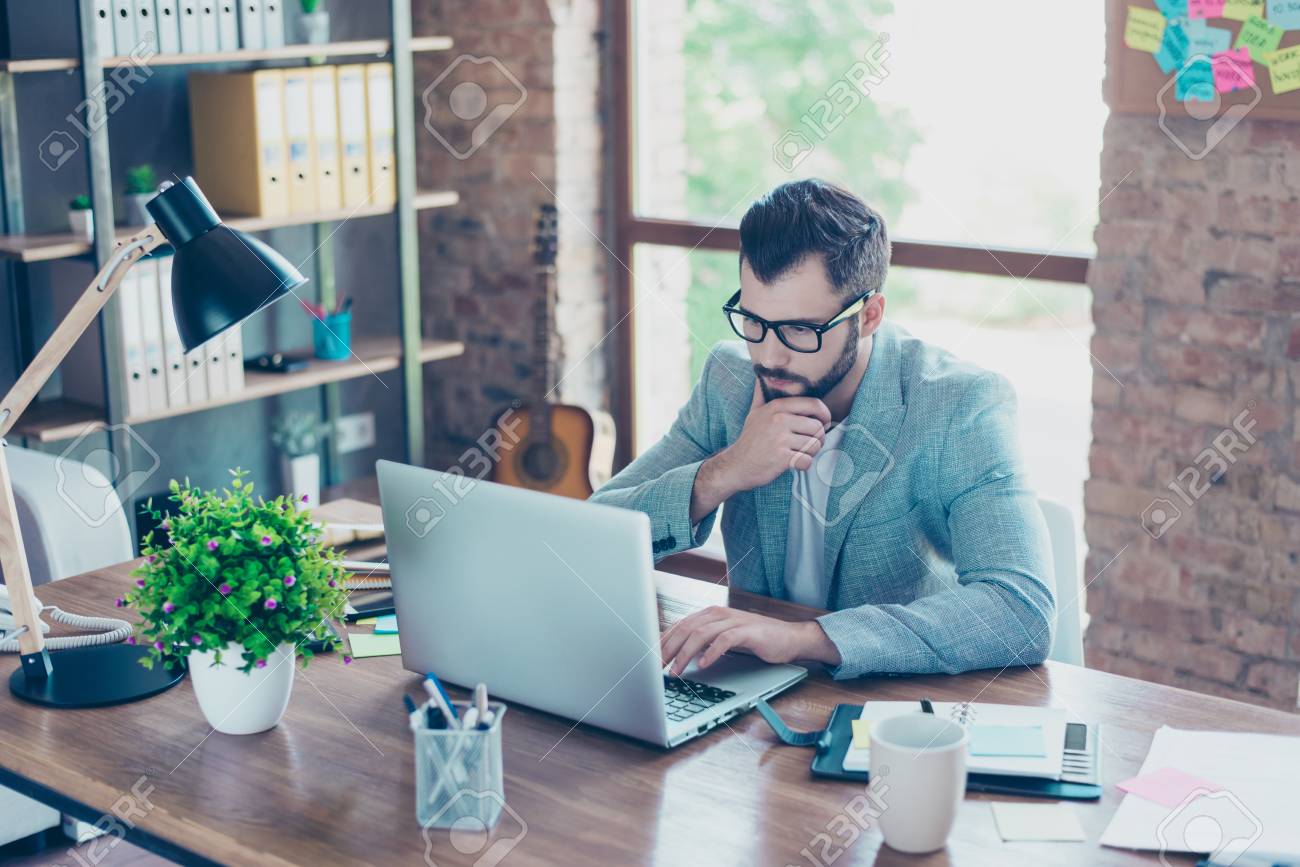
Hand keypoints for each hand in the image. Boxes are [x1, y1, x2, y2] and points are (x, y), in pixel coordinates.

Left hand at [660, 606, 840, 675]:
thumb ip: (704, 641)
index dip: (663, 641)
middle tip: (656, 667)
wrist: (789, 638)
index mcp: (710, 614)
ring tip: (676, 671)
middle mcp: (719, 614)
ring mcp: (733, 621)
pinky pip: (724, 640)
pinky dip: (711, 652)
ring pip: (701, 634)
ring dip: (685, 654)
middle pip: (686, 629)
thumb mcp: (725, 638)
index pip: (680, 625)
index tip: (650, 657)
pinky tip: (703, 665)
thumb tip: (678, 654)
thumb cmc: (756, 640)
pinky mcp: (748, 631)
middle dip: (668, 649)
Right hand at [690, 383, 830, 522]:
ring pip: (815, 445)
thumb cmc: (750, 439)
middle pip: (818, 427)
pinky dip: (803, 465)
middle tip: (807, 444)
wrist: (736, 464)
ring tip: (798, 453)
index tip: (824, 423)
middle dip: (818, 439)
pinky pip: (807, 461)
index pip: (814, 404)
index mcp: (777, 407)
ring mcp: (780, 439)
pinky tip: (793, 464)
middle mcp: (779, 420)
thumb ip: (761, 394)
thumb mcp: (754, 412)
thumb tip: (760, 375)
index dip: (825, 415)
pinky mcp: (782, 457)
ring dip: (810, 453)